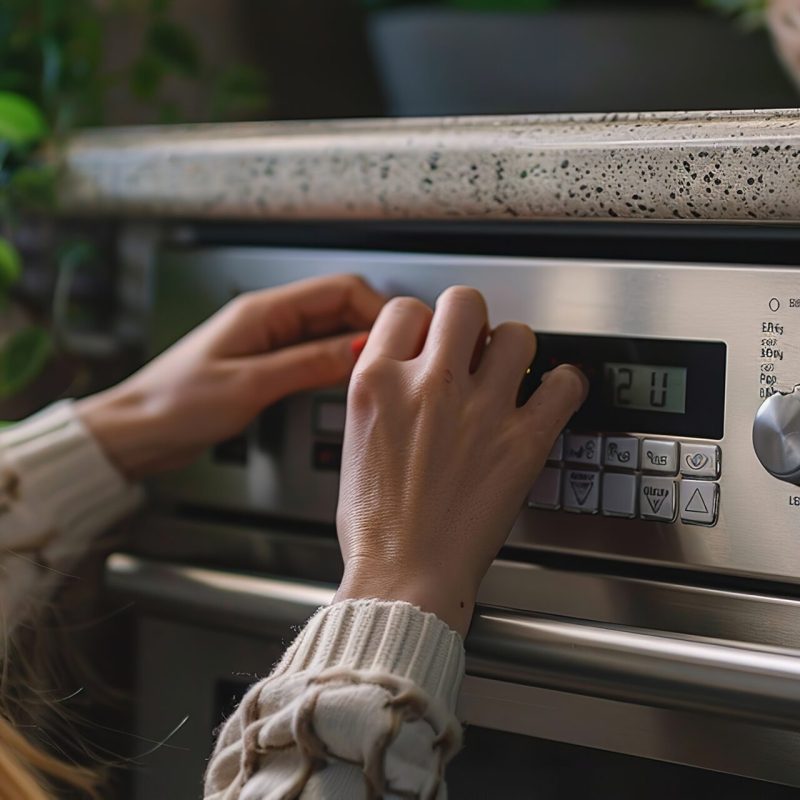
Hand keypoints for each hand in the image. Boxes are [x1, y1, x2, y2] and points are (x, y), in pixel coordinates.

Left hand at [77, 275, 384, 478]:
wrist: (138, 431)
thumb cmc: (175, 404)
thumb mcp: (251, 384)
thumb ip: (310, 363)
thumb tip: (362, 349)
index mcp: (263, 311)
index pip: (339, 289)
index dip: (377, 309)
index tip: (399, 337)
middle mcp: (269, 320)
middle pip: (339, 308)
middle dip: (373, 328)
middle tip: (399, 359)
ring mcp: (269, 343)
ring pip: (330, 332)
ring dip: (357, 347)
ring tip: (380, 374)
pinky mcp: (266, 366)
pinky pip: (314, 356)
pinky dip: (336, 365)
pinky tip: (348, 384)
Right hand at [333, 287, 586, 635]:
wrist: (404, 575)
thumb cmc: (376, 525)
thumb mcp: (354, 443)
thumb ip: (381, 396)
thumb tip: (404, 372)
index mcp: (378, 383)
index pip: (405, 310)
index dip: (421, 322)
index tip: (430, 337)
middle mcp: (429, 385)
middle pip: (464, 302)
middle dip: (469, 319)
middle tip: (473, 343)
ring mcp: (479, 409)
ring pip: (517, 334)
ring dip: (514, 349)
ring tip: (510, 371)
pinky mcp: (522, 440)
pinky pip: (563, 384)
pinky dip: (564, 384)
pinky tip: (553, 393)